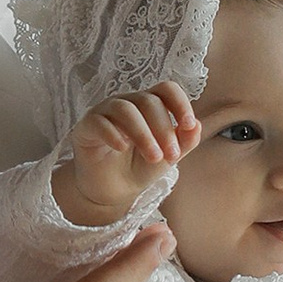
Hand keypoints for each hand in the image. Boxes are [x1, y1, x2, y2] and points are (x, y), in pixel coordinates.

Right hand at [53, 80, 198, 226]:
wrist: (113, 191)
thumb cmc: (140, 168)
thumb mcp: (167, 157)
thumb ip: (184, 142)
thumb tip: (196, 126)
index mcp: (149, 105)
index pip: (166, 89)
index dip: (180, 103)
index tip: (189, 125)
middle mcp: (127, 103)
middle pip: (148, 101)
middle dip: (164, 129)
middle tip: (172, 156)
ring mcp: (104, 113)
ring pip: (125, 109)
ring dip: (143, 133)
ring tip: (154, 157)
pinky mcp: (86, 127)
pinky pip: (98, 122)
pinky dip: (112, 133)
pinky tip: (122, 148)